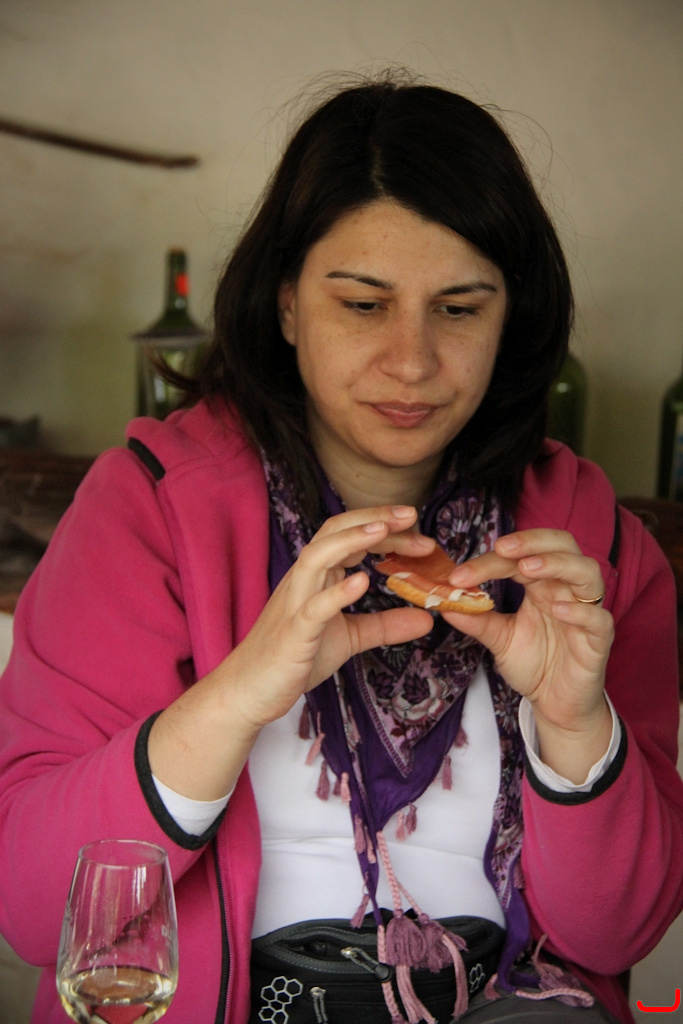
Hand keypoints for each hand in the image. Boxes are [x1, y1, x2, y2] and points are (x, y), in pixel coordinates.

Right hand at [228, 505, 434, 729]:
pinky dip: (337, 592)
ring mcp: (296, 603)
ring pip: (317, 557)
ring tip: (383, 530)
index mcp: (317, 576)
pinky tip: (363, 582)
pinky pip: (313, 607)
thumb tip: (427, 618)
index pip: (351, 537)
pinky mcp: (293, 633)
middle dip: (372, 519)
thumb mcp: (349, 637)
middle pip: (335, 533)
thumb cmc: (295, 657)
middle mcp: (304, 580)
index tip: (419, 531)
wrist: (250, 689)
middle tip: (411, 514)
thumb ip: (385, 625)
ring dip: (351, 540)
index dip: (385, 529)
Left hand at [441, 529, 613, 780]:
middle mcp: (565, 589)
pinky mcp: (599, 639)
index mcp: (541, 584)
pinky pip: (598, 618)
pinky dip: (579, 610)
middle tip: (502, 548)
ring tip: (527, 569)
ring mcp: (586, 611)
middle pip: (562, 545)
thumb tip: (443, 602)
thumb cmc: (534, 664)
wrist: (557, 704)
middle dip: (533, 541)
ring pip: (586, 572)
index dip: (490, 560)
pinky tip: (557, 610)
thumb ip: (478, 620)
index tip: (459, 575)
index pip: (519, 557)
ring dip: (557, 564)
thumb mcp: (500, 640)